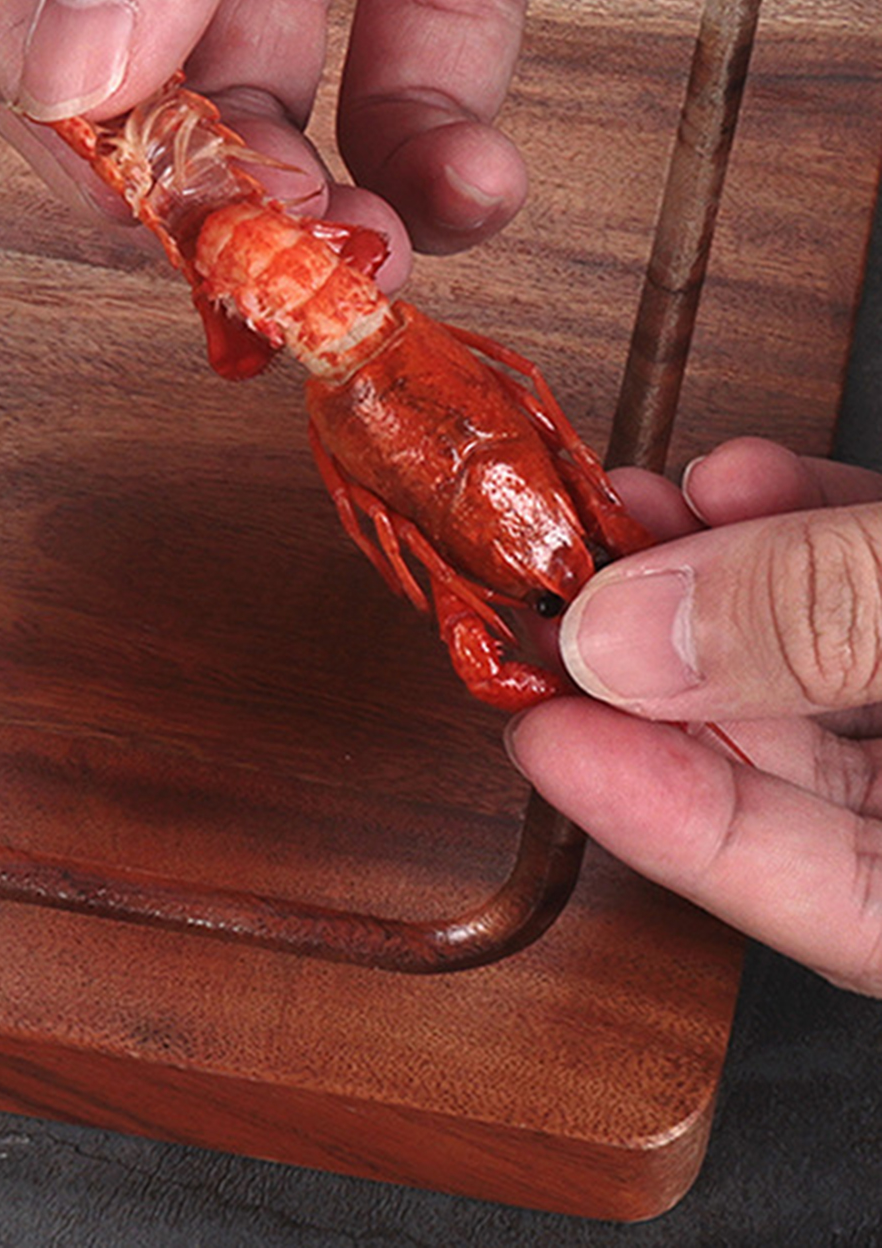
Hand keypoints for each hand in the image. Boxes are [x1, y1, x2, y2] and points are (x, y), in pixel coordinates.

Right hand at [0, 0, 809, 264]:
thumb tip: (71, 66)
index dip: (26, 68)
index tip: (109, 140)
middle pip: (124, 64)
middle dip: (177, 170)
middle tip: (238, 239)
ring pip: (267, 102)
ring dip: (300, 203)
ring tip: (347, 250)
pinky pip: (425, 85)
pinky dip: (440, 169)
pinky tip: (460, 192)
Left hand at [507, 437, 881, 995]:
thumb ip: (827, 621)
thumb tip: (628, 641)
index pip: (837, 911)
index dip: (672, 829)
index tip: (546, 734)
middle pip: (807, 782)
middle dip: (660, 680)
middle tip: (554, 612)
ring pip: (828, 669)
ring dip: (711, 582)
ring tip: (624, 519)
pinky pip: (879, 582)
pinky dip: (804, 528)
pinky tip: (734, 482)